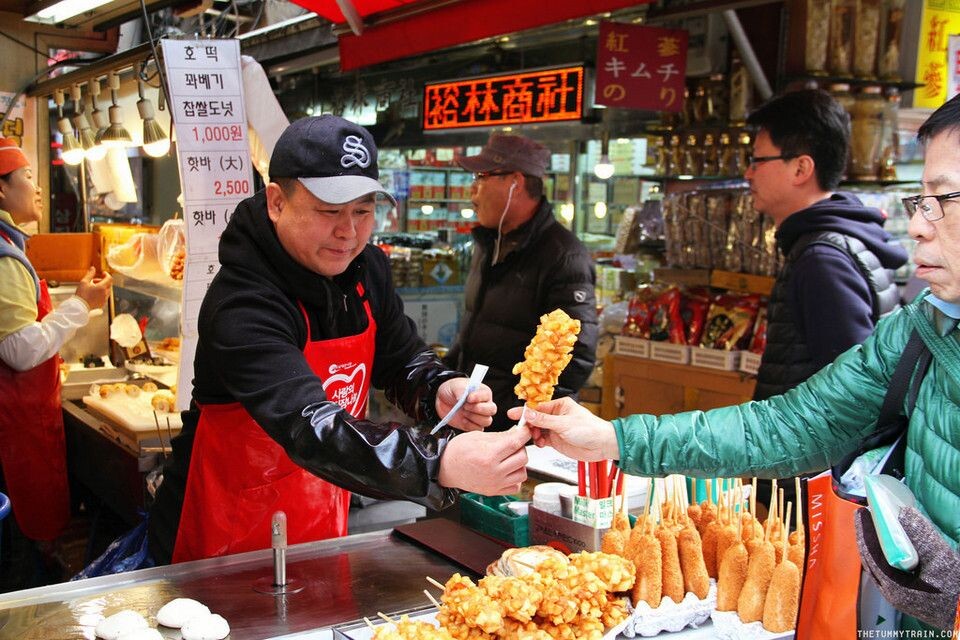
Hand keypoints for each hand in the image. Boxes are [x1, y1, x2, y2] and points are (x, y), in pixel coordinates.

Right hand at [74, 267, 111, 309]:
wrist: (79, 307)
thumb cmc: (81, 295)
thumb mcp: (84, 282)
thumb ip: (90, 274)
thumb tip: (93, 268)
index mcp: (102, 288)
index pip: (109, 278)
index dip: (106, 274)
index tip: (103, 273)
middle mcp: (105, 293)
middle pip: (109, 284)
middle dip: (103, 280)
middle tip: (94, 281)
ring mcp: (104, 299)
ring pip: (107, 290)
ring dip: (102, 287)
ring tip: (92, 287)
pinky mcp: (102, 304)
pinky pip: (105, 296)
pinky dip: (102, 292)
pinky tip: (93, 293)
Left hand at [436, 378, 494, 431]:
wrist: (442, 401)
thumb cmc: (451, 391)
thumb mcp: (453, 386)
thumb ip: (460, 390)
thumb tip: (463, 397)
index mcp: (482, 392)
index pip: (487, 395)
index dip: (479, 398)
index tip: (469, 398)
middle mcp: (484, 404)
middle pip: (491, 410)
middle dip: (478, 409)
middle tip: (465, 406)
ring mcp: (479, 416)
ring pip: (487, 421)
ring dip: (474, 418)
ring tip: (463, 412)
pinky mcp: (473, 425)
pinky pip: (478, 429)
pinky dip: (470, 425)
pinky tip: (463, 420)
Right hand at [438, 425, 529, 494]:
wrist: (445, 468)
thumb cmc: (458, 451)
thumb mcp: (478, 437)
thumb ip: (500, 436)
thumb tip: (517, 432)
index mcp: (489, 454)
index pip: (516, 442)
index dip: (524, 434)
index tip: (526, 430)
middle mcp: (493, 471)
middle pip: (522, 457)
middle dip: (521, 447)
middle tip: (513, 443)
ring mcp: (495, 483)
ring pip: (522, 472)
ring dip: (519, 464)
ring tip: (510, 458)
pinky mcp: (494, 491)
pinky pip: (516, 486)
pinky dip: (515, 478)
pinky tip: (507, 471)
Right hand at [506, 397, 617, 461]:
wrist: (602, 445)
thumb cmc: (590, 429)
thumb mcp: (564, 424)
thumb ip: (544, 420)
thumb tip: (528, 414)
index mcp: (560, 406)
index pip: (538, 408)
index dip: (525, 412)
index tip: (513, 414)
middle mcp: (557, 416)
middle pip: (536, 419)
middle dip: (529, 425)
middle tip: (522, 431)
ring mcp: (556, 429)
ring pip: (538, 430)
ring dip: (534, 435)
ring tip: (535, 438)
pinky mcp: (557, 440)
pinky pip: (542, 440)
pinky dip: (538, 442)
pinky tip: (539, 443)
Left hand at [855, 506, 959, 629]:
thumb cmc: (956, 589)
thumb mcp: (940, 558)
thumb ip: (921, 535)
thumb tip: (903, 513)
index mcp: (895, 587)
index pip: (871, 554)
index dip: (865, 531)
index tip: (862, 513)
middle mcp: (890, 594)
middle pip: (871, 559)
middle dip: (867, 536)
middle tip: (865, 515)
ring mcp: (895, 597)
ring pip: (877, 566)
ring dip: (874, 545)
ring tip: (873, 526)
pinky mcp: (903, 596)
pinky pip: (885, 571)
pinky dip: (884, 555)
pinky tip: (888, 545)